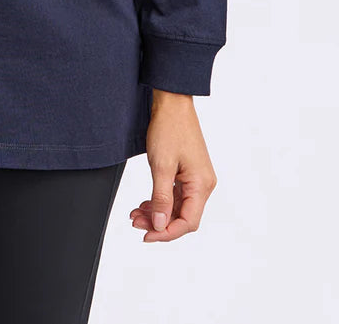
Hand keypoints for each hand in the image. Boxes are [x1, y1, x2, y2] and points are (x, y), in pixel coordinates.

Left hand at [129, 90, 217, 241]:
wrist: (172, 103)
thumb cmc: (169, 128)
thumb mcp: (161, 165)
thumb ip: (161, 198)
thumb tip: (161, 225)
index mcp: (202, 185)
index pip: (188, 222)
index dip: (167, 233)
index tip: (147, 236)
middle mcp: (203, 184)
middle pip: (182, 216)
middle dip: (159, 223)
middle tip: (135, 223)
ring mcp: (196, 178)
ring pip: (177, 206)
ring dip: (158, 213)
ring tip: (136, 214)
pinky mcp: (188, 172)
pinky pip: (176, 194)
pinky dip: (160, 200)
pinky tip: (145, 204)